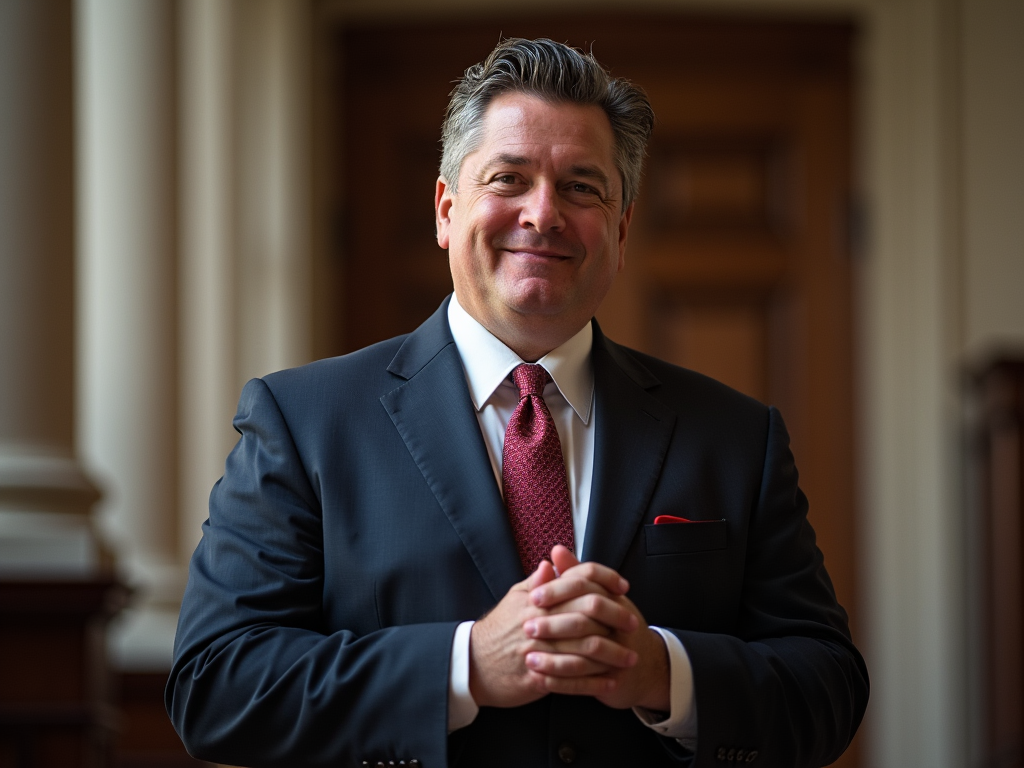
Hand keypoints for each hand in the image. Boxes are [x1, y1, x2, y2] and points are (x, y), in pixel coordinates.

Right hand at [468, 557, 634, 707]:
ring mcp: (539, 651)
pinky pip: (572, 682)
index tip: (623, 588)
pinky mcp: (537, 677)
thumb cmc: (498, 630)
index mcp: (537, 600)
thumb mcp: (514, 598)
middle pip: (587, 616)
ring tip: (630, 658)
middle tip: (634, 626)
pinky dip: (594, 683)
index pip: (577, 582)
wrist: (472, 664)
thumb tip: (554, 560)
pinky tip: (610, 683)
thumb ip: (538, 582)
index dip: (604, 581)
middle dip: (615, 620)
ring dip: (611, 655)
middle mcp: (540, 623)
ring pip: (583, 651)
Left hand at [523, 546, 670, 710]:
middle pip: (588, 612)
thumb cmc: (613, 627)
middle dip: (554, 620)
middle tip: (527, 627)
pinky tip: (541, 680)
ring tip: (528, 659)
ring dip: (555, 655)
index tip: (533, 596)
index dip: (558, 587)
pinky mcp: (616, 676)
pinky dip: (562, 681)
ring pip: (587, 648)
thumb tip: (557, 550)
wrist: (643, 667)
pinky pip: (587, 680)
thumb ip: (575, 574)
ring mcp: (621, 648)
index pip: (586, 581)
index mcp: (612, 596)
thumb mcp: (597, 597)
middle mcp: (620, 618)